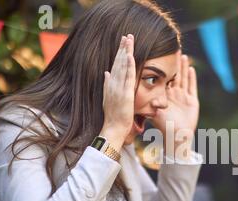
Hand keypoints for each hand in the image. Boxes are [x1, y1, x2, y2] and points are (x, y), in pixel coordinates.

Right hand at [100, 34, 135, 148]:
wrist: (114, 128)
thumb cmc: (114, 116)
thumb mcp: (109, 98)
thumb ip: (107, 85)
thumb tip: (106, 73)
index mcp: (111, 84)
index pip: (115, 65)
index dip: (119, 53)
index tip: (123, 43)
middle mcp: (113, 84)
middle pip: (118, 62)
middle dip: (122, 48)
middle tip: (127, 35)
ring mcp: (118, 88)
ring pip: (123, 66)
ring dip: (126, 52)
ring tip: (129, 39)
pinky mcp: (125, 94)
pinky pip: (128, 77)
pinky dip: (129, 66)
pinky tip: (131, 56)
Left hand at [151, 54, 198, 140]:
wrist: (177, 136)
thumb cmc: (164, 126)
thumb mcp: (155, 113)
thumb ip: (152, 104)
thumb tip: (146, 97)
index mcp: (164, 96)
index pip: (163, 78)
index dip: (162, 68)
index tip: (159, 56)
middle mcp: (174, 95)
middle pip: (174, 75)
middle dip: (173, 63)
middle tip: (173, 49)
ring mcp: (183, 97)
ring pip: (183, 79)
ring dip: (183, 67)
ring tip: (182, 55)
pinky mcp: (192, 101)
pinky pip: (192, 87)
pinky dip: (192, 78)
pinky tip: (191, 69)